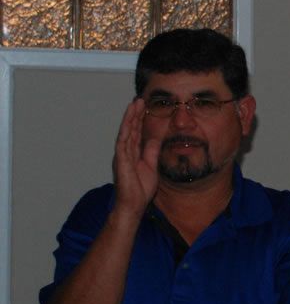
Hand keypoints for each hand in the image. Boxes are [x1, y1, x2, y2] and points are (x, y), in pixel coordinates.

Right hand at [112, 98, 159, 214]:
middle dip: (134, 114)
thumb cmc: (140, 189)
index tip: (145, 107)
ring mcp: (122, 155)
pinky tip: (128, 121)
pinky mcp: (120, 161)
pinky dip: (125, 131)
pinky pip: (122, 143)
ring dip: (130, 118)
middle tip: (139, 99)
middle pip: (130, 129)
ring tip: (134, 104)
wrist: (133, 204)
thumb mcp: (152, 166)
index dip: (140, 120)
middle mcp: (125, 151)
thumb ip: (151, 152)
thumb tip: (154, 138)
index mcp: (133, 153)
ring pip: (125, 132)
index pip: (137, 132)